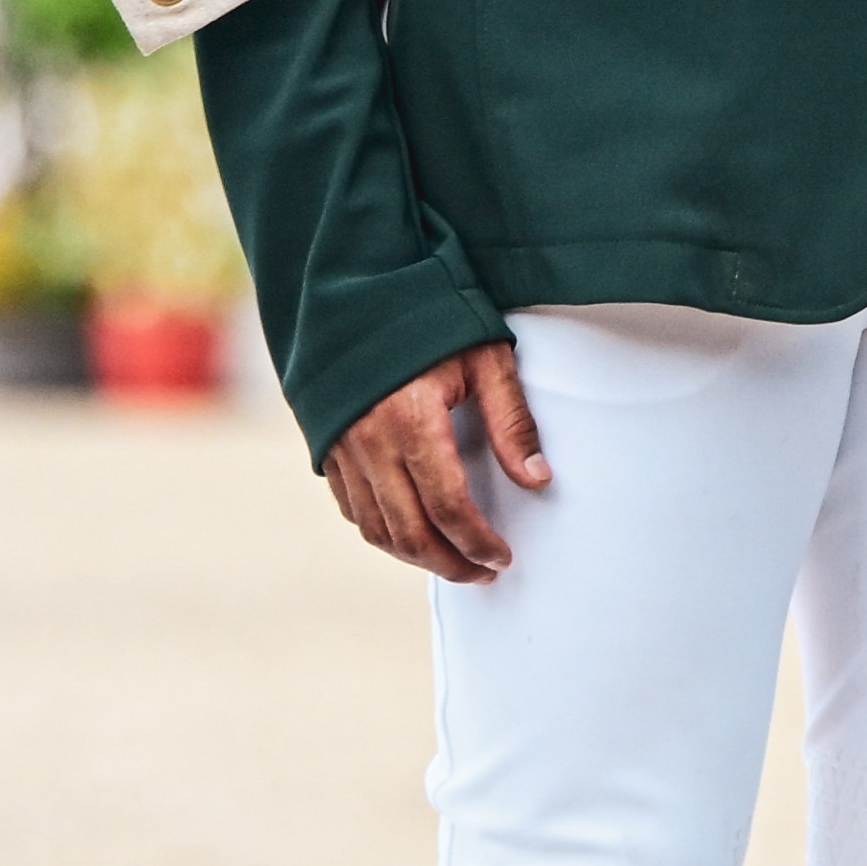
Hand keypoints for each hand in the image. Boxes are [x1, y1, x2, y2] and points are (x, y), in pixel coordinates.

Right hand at [324, 340, 545, 581]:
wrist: (360, 292)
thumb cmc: (431, 319)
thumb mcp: (486, 359)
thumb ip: (512, 420)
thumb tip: (538, 478)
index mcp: (412, 420)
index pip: (448, 506)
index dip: (477, 541)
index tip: (502, 558)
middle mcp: (370, 442)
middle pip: (410, 531)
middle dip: (450, 563)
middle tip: (484, 573)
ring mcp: (343, 449)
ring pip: (376, 528)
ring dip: (415, 557)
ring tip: (453, 563)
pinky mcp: (328, 448)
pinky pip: (352, 509)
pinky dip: (381, 533)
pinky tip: (409, 537)